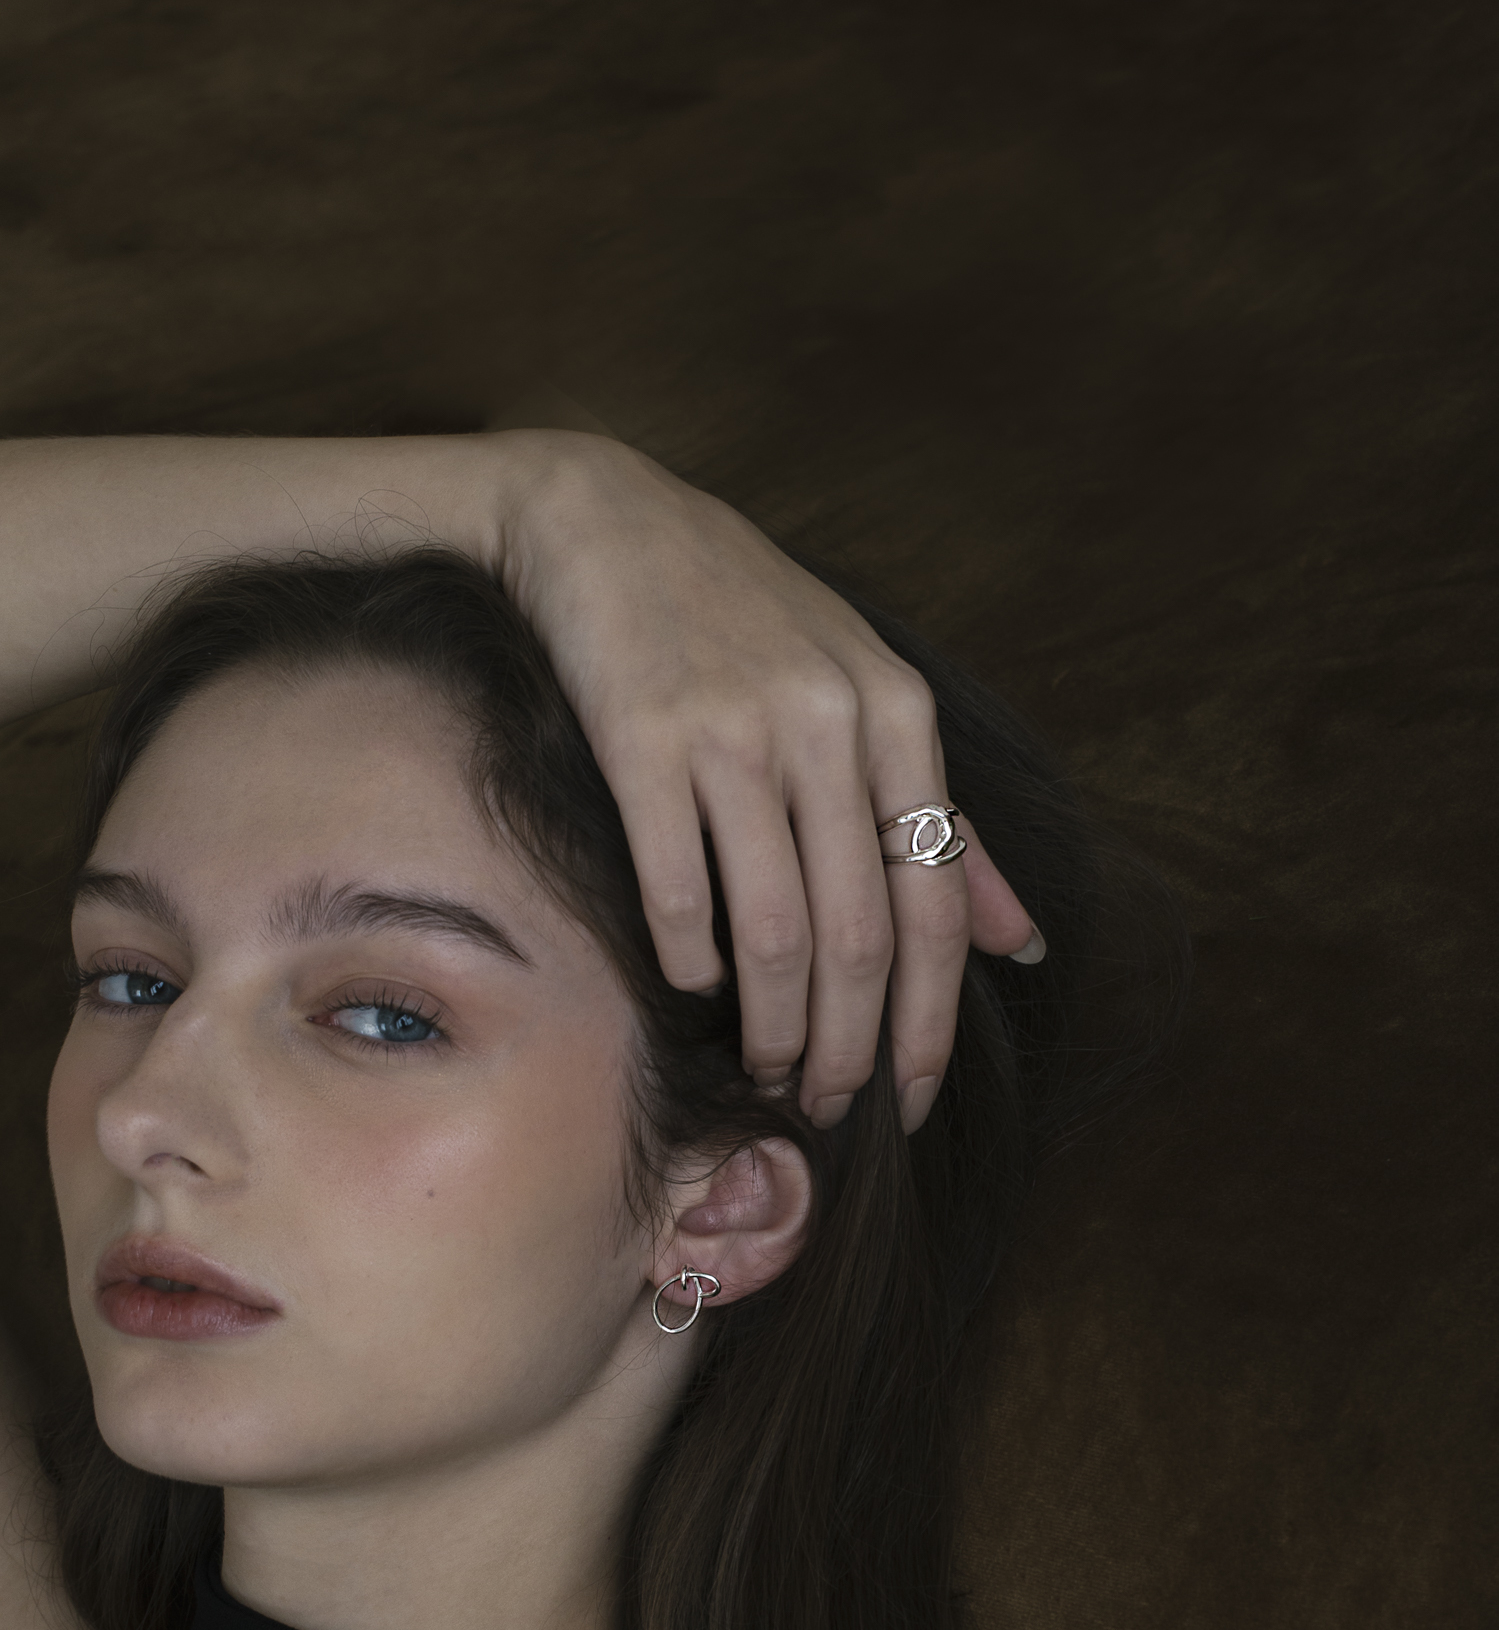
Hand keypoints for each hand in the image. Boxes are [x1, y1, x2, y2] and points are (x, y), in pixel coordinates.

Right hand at [498, 433, 1041, 1133]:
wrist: (605, 523)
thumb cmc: (743, 617)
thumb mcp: (867, 692)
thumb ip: (947, 820)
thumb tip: (1024, 943)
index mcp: (899, 715)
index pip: (937, 905)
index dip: (929, 1022)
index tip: (914, 1097)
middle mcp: (829, 724)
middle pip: (858, 936)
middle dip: (849, 1048)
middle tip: (828, 1105)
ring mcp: (733, 733)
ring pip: (774, 932)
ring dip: (774, 1027)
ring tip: (766, 1067)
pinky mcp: (640, 742)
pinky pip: (678, 892)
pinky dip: (689, 963)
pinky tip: (692, 987)